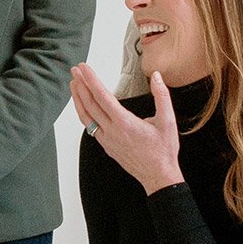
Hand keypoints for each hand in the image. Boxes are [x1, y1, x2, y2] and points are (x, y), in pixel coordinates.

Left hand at [71, 64, 183, 194]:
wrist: (158, 175)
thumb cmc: (163, 150)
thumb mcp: (167, 120)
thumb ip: (162, 96)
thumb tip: (156, 77)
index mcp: (124, 123)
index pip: (102, 96)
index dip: (91, 80)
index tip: (84, 68)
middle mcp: (111, 131)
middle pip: (89, 104)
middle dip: (80, 85)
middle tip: (75, 71)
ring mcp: (106, 139)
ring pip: (85, 117)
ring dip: (78, 99)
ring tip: (74, 85)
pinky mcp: (106, 146)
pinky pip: (90, 127)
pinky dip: (84, 113)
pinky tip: (84, 106)